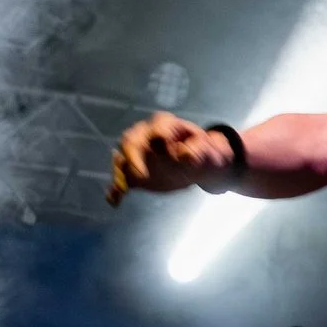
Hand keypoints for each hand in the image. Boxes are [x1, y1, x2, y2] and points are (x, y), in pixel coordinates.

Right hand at [107, 112, 231, 205]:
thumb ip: (199, 151)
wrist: (201, 166)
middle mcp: (147, 135)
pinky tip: (115, 200)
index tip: (168, 155)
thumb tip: (183, 153)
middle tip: (140, 175)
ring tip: (123, 189)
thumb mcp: (210, 152)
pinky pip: (122, 178)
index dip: (159, 137)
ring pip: (122, 157)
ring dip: (120, 172)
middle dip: (133, 155)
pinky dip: (116, 188)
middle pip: (131, 138)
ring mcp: (139, 153)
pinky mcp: (136, 171)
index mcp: (167, 125)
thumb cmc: (206, 154)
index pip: (157, 126)